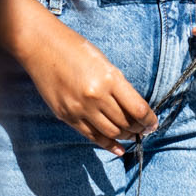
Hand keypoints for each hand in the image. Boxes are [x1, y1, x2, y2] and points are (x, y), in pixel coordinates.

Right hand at [15, 16, 157, 152]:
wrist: (41, 46)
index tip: (153, 123)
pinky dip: (108, 144)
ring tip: (132, 135)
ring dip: (125, 136)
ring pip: (111, 132)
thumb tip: (133, 107)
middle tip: (145, 129)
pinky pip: (91, 136)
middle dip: (139, 129)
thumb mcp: (104, 62)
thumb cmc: (75, 48)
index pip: (138, 108)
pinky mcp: (67, 116)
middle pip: (125, 122)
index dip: (149, 120)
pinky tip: (118, 148)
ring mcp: (79, 108)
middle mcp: (96, 96)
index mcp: (109, 78)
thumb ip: (118, 84)